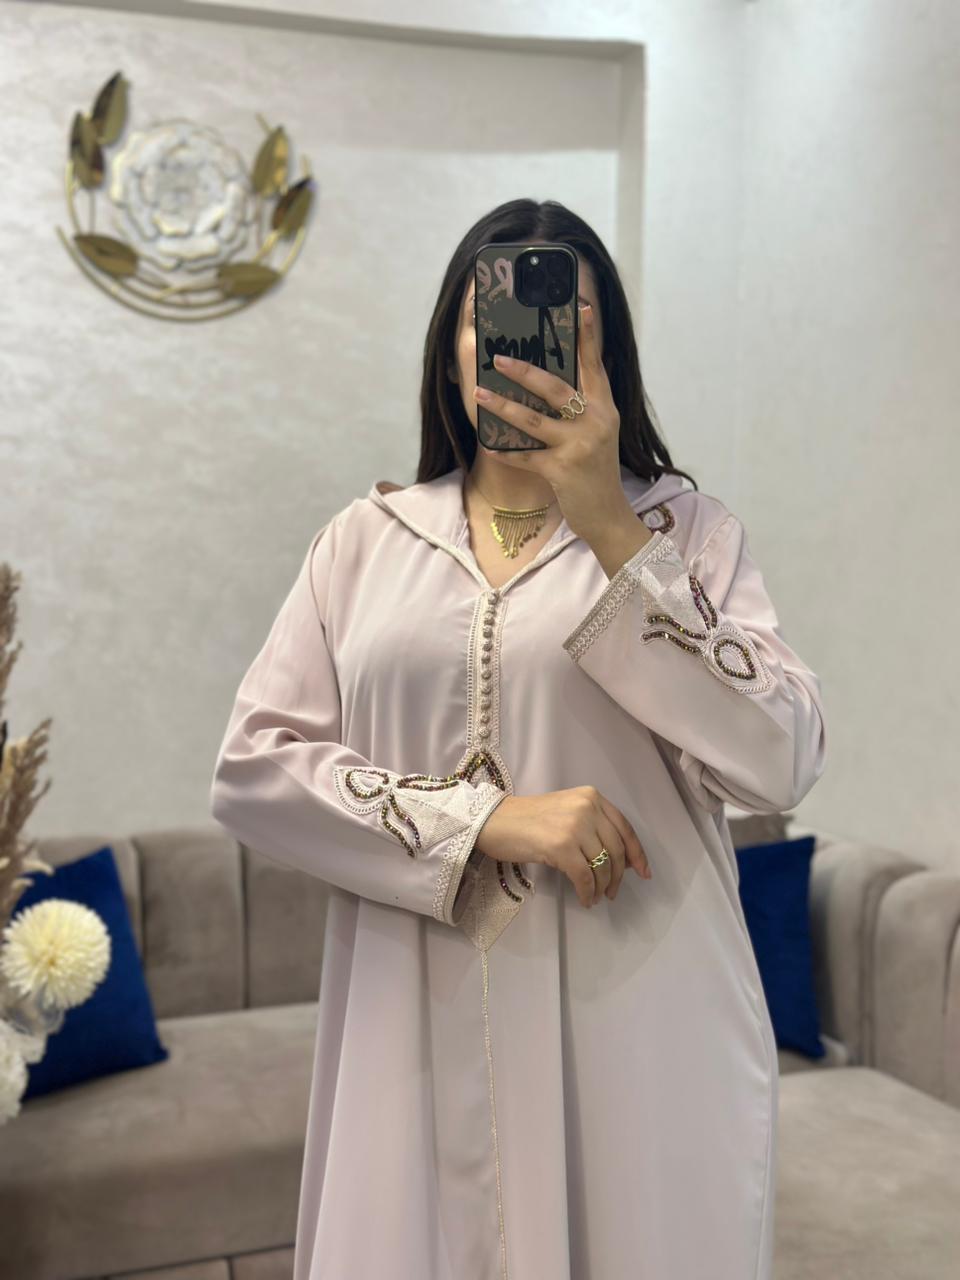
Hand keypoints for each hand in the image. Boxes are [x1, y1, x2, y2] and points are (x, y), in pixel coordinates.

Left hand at [471, 303, 633, 541]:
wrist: (608, 515)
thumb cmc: (596, 471)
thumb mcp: (598, 434)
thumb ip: (580, 409)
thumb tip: (545, 384)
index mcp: (604, 407)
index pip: (594, 365)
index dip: (588, 336)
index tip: (582, 305)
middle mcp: (595, 421)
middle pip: (556, 388)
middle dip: (524, 371)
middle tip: (498, 358)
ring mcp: (579, 446)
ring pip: (534, 420)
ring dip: (503, 406)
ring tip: (479, 394)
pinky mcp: (563, 470)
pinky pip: (526, 456)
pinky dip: (505, 451)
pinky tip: (489, 445)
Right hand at [474, 786, 652, 907]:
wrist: (494, 821)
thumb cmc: (527, 819)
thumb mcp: (567, 812)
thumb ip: (593, 826)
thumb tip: (620, 860)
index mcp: (592, 796)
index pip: (624, 828)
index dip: (637, 853)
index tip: (643, 873)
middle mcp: (587, 807)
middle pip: (616, 849)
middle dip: (618, 876)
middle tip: (612, 892)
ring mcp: (574, 826)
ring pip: (602, 865)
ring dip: (602, 886)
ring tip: (596, 896)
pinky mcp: (560, 846)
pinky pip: (584, 876)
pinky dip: (587, 892)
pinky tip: (585, 899)